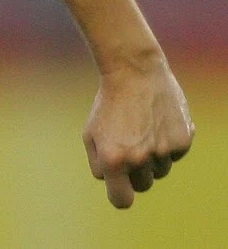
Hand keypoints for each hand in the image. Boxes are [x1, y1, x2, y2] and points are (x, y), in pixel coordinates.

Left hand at [84, 57, 193, 207]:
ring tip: (142, 130)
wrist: (134, 73)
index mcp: (113, 159)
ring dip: (152, 157)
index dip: (120, 194)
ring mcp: (163, 150)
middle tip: (129, 146)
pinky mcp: (182, 141)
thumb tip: (116, 185)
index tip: (121, 187)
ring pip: (159, 171)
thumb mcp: (91, 134)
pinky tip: (158, 123)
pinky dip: (168, 144)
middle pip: (142, 185)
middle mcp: (139, 158)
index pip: (121, 200)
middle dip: (135, 172)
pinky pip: (175, 156)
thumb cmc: (109, 105)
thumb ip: (100, 164)